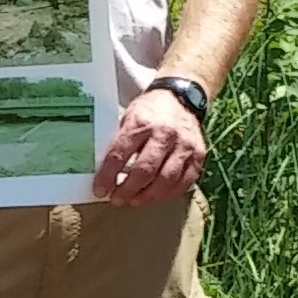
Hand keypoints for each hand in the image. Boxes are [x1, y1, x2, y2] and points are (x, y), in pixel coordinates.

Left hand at [91, 86, 207, 205]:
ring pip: (165, 180)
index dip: (107, 176)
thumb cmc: (150, 110)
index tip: (99, 190)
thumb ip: (120, 142)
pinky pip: (184, 182)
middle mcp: (164, 133)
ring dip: (147, 196)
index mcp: (141, 122)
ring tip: (135, 201)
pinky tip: (156, 196)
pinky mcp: (198, 154)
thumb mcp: (129, 117)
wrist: (181, 96)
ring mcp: (184, 145)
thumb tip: (104, 171)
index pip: (119, 154)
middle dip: (127, 190)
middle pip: (144, 171)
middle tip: (117, 199)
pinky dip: (168, 194)